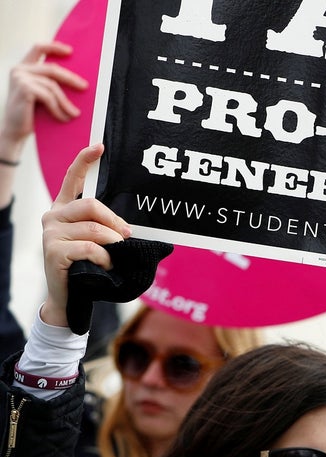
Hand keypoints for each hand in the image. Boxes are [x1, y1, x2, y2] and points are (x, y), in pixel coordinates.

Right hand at [1, 41, 86, 160]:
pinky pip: (48, 97)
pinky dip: (58, 109)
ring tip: (75, 114)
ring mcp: (20, 78)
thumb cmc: (31, 113)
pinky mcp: (24, 89)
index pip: (38, 49)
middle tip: (85, 88)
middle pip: (52, 69)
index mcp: (23, 68)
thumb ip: (50, 83)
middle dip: (71, 78)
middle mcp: (19, 70)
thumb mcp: (41, 94)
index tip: (71, 51)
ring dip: (66, 102)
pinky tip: (63, 118)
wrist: (15, 131)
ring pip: (52, 86)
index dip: (55, 47)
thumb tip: (78, 80)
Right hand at [41, 144, 129, 327]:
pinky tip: (105, 266)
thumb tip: (129, 227)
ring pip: (94, 229)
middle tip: (126, 237)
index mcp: (64, 209)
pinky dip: (105, 259)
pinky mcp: (53, 250)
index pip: (73, 179)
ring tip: (115, 257)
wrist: (69, 296)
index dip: (85, 160)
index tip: (99, 146)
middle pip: (91, 205)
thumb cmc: (88, 266)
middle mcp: (53, 216)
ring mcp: (50, 232)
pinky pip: (91, 248)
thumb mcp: (97, 242)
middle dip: (115, 222)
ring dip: (113, 244)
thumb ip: (106, 227)